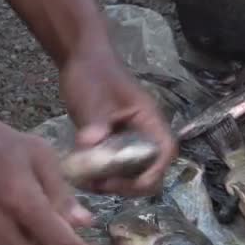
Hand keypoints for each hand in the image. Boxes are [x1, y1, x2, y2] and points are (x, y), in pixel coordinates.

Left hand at [60, 54, 177, 195]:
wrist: (80, 59)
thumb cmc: (93, 74)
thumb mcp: (92, 99)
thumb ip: (94, 125)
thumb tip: (90, 148)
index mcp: (149, 119)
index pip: (164, 152)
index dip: (152, 173)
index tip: (126, 183)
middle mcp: (145, 133)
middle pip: (151, 169)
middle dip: (129, 184)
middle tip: (100, 185)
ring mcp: (130, 139)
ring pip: (133, 172)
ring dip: (114, 183)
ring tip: (88, 182)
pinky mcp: (115, 143)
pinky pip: (116, 167)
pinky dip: (103, 175)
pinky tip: (83, 175)